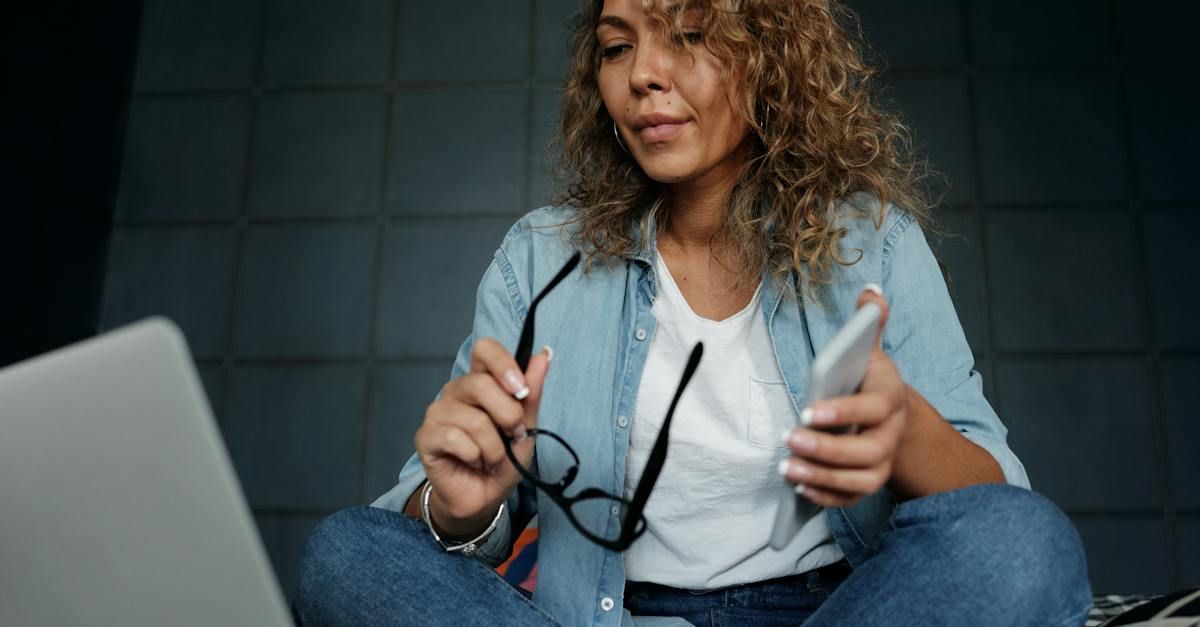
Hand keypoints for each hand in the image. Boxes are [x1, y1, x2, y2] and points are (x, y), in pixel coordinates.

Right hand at [414, 338, 551, 537]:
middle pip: (481, 384)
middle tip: (514, 436)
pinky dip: (476, 457)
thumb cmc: (503, 459)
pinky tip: (475, 463)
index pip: (485, 349)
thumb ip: (532, 392)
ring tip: (493, 458)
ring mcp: (438, 412)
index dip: (504, 364)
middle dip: (508, 416)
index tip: (522, 390)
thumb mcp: (527, 426)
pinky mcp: (426, 437)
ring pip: (474, 420)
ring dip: (494, 447)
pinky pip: (457, 440)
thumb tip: (544, 355)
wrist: (484, 497)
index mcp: (480, 381)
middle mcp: (456, 391)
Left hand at [780, 285, 908, 507]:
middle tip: (791, 441)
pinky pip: (851, 498)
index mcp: (891, 398)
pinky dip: (826, 498)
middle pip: (868, 452)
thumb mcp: (871, 350)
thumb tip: (871, 292)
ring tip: (788, 469)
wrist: (892, 416)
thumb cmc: (870, 380)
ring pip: (860, 480)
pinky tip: (799, 489)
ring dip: (823, 478)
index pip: (873, 407)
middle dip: (828, 450)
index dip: (844, 411)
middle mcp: (891, 434)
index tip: (809, 411)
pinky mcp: (867, 483)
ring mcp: (882, 462)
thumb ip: (868, 323)